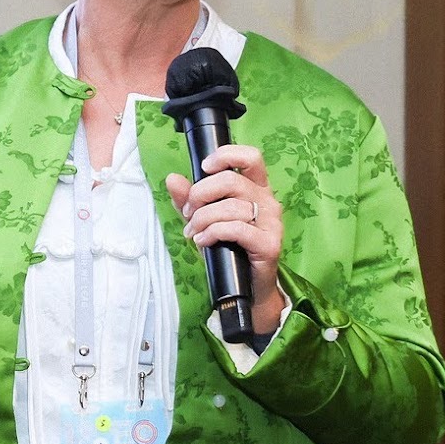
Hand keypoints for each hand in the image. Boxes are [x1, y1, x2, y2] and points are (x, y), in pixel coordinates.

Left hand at [165, 144, 283, 332]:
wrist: (246, 288)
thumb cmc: (228, 249)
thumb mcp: (204, 220)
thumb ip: (188, 199)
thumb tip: (173, 179)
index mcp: (256, 188)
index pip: (251, 157)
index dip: (226, 155)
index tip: (204, 168)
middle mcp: (267, 201)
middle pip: (231, 180)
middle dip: (200, 195)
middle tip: (188, 214)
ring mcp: (271, 222)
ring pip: (230, 207)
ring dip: (203, 219)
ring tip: (194, 233)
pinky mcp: (269, 243)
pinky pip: (237, 229)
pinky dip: (213, 233)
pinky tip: (204, 241)